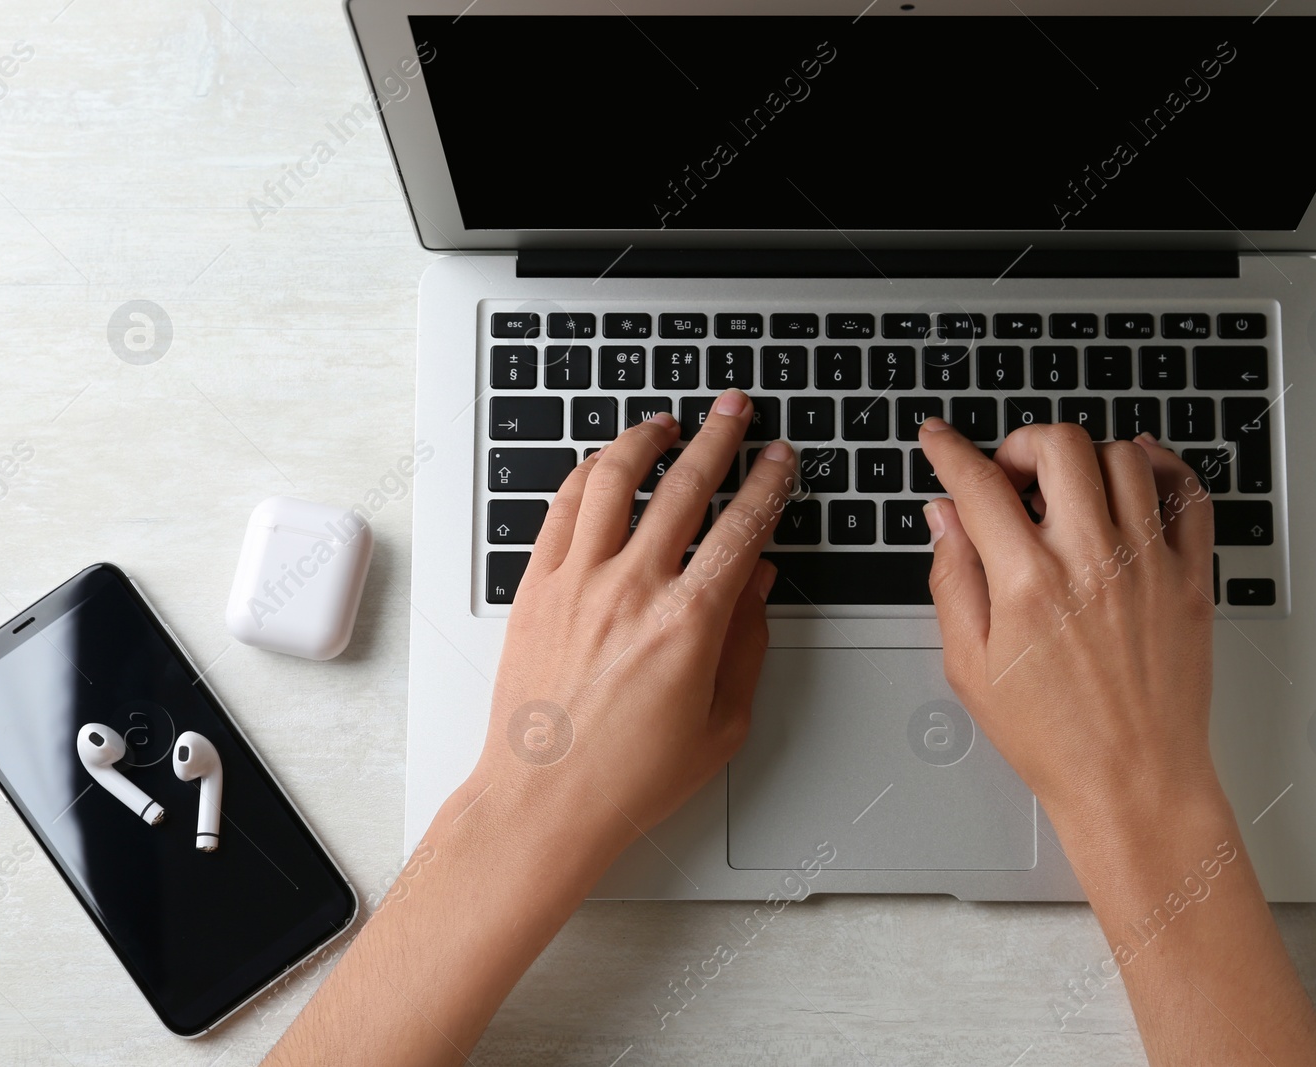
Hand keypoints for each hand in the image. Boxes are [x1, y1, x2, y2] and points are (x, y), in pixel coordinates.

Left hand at [477, 390, 794, 850]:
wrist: (544, 802)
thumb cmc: (630, 777)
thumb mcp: (722, 723)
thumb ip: (747, 643)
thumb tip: (757, 581)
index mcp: (689, 623)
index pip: (743, 528)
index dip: (769, 483)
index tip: (779, 459)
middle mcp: (632, 590)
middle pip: (685, 486)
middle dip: (719, 437)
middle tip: (734, 410)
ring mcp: (578, 583)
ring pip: (614, 480)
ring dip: (645, 440)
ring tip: (665, 424)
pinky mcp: (536, 589)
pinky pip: (561, 509)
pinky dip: (585, 475)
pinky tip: (602, 465)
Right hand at [918, 419, 1218, 826]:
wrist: (1133, 783)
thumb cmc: (1054, 738)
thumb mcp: (970, 666)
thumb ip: (953, 580)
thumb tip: (943, 518)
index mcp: (1028, 583)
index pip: (979, 484)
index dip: (949, 449)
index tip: (938, 439)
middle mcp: (1092, 561)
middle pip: (1060, 445)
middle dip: (1023, 443)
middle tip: (1012, 474)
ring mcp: (1148, 564)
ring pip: (1124, 456)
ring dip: (1086, 457)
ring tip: (1068, 488)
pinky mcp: (1191, 578)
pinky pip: (1189, 493)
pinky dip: (1163, 466)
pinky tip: (1137, 473)